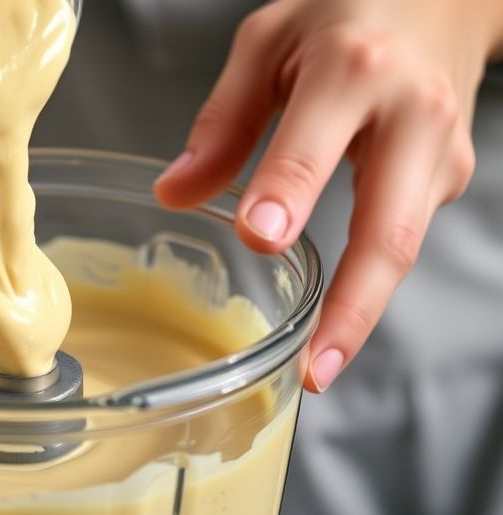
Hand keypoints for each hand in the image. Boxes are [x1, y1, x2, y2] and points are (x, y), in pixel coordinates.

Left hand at [153, 0, 502, 391]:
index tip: (261, 238)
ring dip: (364, 313)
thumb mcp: (269, 41)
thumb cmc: (348, 11)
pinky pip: (405, 235)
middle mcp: (410, 115)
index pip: (315, 145)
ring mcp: (441, 152)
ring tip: (320, 365)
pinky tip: (337, 318)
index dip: (288, 194)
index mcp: (352, 69)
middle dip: (353, 309)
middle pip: (390, 230)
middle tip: (314, 368)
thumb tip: (175, 193)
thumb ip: (222, 121)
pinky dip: (372, 284)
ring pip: (404, 247)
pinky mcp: (449, 175)